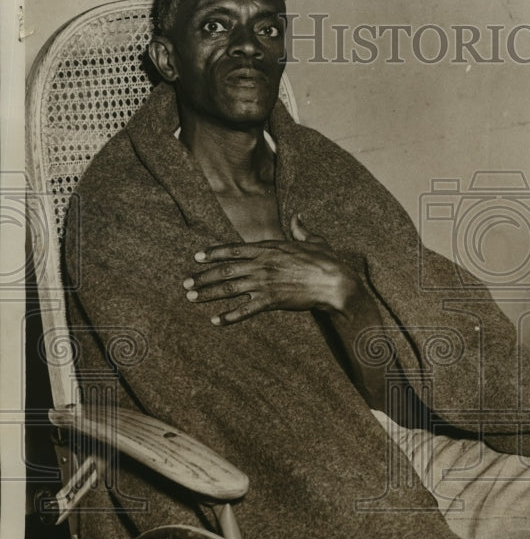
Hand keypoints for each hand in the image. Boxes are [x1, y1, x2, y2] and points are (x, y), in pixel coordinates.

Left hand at [183, 215, 362, 324]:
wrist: (335, 283)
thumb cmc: (327, 261)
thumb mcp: (315, 240)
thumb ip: (301, 229)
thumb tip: (298, 217)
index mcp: (269, 248)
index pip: (233, 249)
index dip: (213, 253)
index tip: (197, 257)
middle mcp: (262, 264)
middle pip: (225, 270)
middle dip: (203, 276)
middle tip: (185, 283)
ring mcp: (265, 283)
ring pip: (229, 289)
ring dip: (208, 294)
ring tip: (192, 298)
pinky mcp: (271, 301)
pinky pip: (245, 310)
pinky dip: (229, 317)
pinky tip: (216, 321)